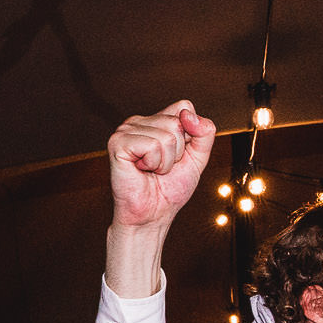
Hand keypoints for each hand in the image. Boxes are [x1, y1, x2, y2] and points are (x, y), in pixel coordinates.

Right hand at [106, 102, 215, 230]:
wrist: (152, 215)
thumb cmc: (170, 189)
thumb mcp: (198, 158)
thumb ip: (204, 134)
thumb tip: (189, 114)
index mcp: (155, 121)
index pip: (184, 106)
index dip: (190, 134)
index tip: (177, 155)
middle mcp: (138, 121)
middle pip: (176, 122)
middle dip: (177, 152)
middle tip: (161, 167)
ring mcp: (125, 130)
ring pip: (166, 136)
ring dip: (165, 162)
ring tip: (151, 170)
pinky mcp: (118, 143)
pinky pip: (152, 145)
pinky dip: (154, 163)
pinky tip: (141, 170)